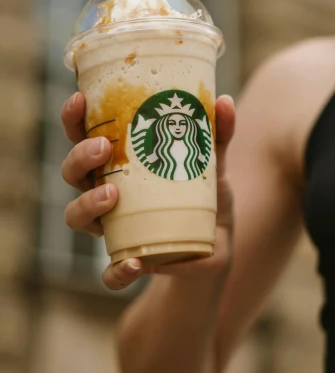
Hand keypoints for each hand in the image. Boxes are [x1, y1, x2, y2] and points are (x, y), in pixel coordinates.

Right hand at [61, 91, 235, 290]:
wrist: (217, 247)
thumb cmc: (205, 196)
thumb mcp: (213, 164)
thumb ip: (218, 135)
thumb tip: (224, 101)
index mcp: (118, 164)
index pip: (83, 136)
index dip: (73, 119)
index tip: (79, 99)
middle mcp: (106, 193)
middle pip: (73, 173)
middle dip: (79, 159)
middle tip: (102, 149)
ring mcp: (113, 229)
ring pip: (76, 217)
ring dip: (87, 204)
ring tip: (113, 196)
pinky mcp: (129, 262)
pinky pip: (111, 273)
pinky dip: (118, 270)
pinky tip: (136, 262)